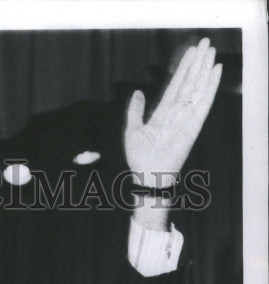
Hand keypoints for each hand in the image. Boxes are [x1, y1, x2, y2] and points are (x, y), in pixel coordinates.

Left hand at [124, 37, 221, 186]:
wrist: (147, 176)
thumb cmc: (139, 159)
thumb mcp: (132, 131)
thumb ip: (135, 111)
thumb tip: (138, 92)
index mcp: (162, 113)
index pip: (175, 85)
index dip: (183, 68)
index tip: (191, 52)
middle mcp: (177, 113)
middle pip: (189, 82)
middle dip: (197, 62)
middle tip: (206, 42)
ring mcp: (186, 118)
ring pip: (197, 88)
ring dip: (204, 68)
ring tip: (211, 50)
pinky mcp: (193, 125)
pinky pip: (203, 102)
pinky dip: (210, 86)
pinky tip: (215, 71)